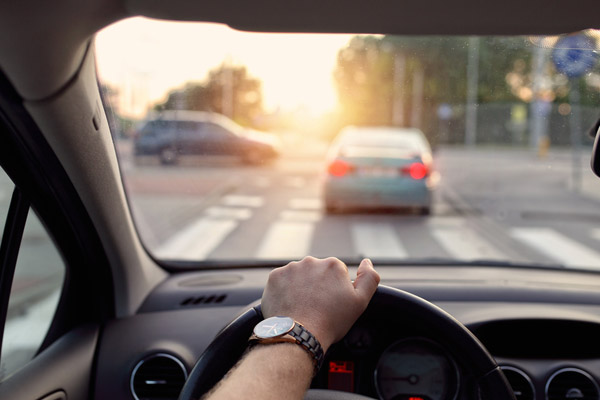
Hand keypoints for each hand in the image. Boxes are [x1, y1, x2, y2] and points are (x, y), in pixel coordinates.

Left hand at [261, 257, 379, 350]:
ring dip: (301, 287)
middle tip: (317, 307)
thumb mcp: (360, 302)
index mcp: (333, 265)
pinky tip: (290, 305)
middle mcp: (311, 261)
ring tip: (302, 307)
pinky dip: (285, 291)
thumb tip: (366, 262)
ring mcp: (291, 268)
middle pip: (317, 272)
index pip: (335, 273)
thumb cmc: (330, 322)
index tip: (331, 303)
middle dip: (317, 286)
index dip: (335, 289)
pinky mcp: (274, 277)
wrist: (299, 334)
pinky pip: (282, 281)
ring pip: (299, 276)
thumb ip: (369, 278)